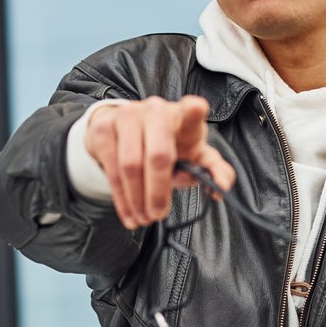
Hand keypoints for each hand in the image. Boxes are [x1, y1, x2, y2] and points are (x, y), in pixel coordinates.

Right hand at [84, 94, 236, 228]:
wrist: (124, 129)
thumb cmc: (167, 143)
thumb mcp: (193, 154)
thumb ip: (212, 170)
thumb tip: (221, 188)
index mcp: (184, 117)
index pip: (192, 110)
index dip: (194, 110)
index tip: (197, 109)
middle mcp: (156, 111)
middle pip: (158, 155)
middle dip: (158, 192)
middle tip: (157, 214)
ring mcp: (127, 117)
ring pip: (131, 165)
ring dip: (137, 199)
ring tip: (143, 218)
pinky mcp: (104, 127)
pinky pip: (112, 169)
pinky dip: (121, 198)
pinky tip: (128, 212)